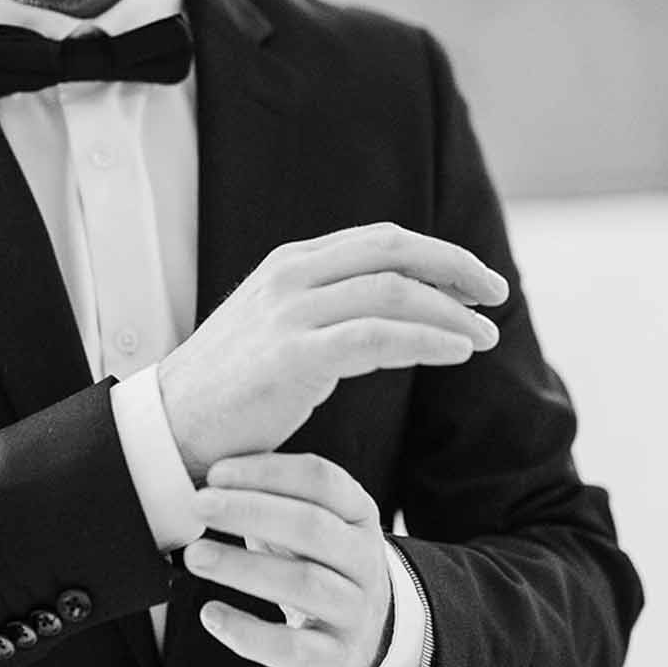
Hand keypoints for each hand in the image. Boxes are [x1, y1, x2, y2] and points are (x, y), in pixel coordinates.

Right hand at [157, 223, 506, 480]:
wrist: (171, 427)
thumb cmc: (231, 390)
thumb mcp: (278, 328)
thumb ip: (326, 308)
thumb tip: (392, 308)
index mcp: (290, 264)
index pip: (380, 240)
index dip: (437, 254)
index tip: (476, 280)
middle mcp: (290, 277)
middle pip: (393, 251)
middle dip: (456, 268)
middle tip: (496, 295)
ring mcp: (289, 313)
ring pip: (392, 293)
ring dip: (450, 312)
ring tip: (484, 337)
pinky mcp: (291, 356)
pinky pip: (376, 338)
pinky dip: (426, 339)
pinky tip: (456, 352)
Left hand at [183, 453, 393, 666]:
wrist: (364, 635)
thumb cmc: (316, 562)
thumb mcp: (309, 521)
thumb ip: (270, 495)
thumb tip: (207, 475)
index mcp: (358, 513)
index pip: (321, 479)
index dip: (267, 472)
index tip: (215, 473)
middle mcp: (365, 559)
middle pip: (312, 527)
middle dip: (250, 511)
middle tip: (198, 505)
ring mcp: (356, 611)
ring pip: (304, 584)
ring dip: (243, 567)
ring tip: (195, 554)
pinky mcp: (337, 658)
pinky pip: (293, 648)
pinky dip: (247, 632)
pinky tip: (209, 614)